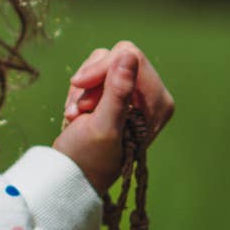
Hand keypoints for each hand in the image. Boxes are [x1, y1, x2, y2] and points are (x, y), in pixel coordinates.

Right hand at [53, 41, 175, 194]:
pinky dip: (80, 93)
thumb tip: (128, 54)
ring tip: (76, 115)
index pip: (131, 58)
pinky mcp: (115, 96)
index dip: (101, 68)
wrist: (71, 175)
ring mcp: (133, 95)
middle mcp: (150, 96)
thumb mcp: (103, 126)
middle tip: (80, 110)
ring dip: (82, 90)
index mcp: (158, 102)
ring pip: (102, 64)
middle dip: (92, 81)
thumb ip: (118, 91)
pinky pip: (94, 76)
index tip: (79, 86)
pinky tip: (76, 115)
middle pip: (117, 57)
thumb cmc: (88, 158)